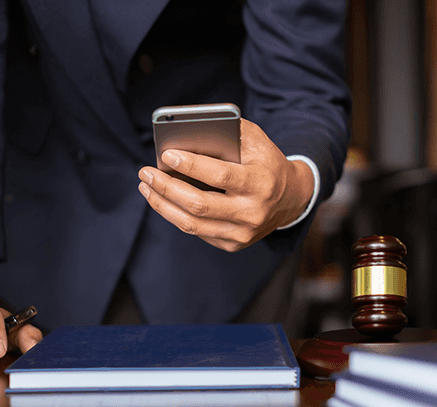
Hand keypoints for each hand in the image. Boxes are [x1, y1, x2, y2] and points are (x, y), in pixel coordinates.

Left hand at [138, 119, 313, 251]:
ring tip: (146, 186)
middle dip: (166, 188)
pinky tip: (163, 199)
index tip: (166, 154)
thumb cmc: (265, 162)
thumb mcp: (255, 140)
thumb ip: (226, 132)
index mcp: (260, 183)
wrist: (291, 198)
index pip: (220, 176)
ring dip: (162, 205)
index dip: (190, 165)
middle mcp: (252, 213)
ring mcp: (242, 233)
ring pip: (192, 224)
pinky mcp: (233, 244)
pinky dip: (176, 214)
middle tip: (145, 172)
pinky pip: (197, 231)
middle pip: (199, 205)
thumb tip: (185, 132)